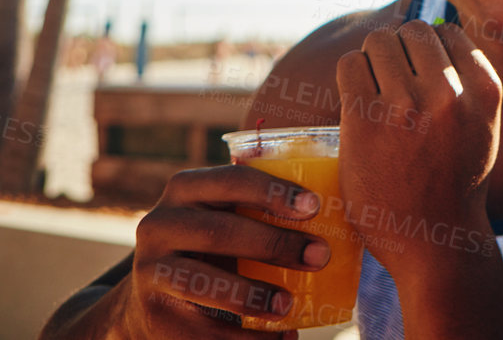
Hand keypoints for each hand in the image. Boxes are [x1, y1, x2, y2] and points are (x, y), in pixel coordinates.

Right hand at [115, 163, 323, 336]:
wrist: (155, 294)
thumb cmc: (217, 241)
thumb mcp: (229, 214)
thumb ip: (265, 204)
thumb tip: (350, 206)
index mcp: (186, 189)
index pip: (231, 180)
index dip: (273, 190)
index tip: (315, 206)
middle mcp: (159, 225)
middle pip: (221, 232)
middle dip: (275, 244)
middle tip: (321, 256)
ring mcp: (150, 271)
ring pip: (205, 283)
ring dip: (253, 295)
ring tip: (290, 305)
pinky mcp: (154, 314)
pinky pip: (203, 329)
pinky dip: (247, 338)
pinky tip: (281, 336)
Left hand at [335, 19, 502, 279]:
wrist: (435, 240)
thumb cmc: (456, 180)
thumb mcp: (482, 125)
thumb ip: (468, 81)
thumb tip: (437, 31)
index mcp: (484, 90)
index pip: (447, 32)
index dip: (429, 47)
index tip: (419, 72)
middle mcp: (450, 93)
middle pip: (412, 31)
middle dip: (398, 48)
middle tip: (391, 79)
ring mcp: (407, 107)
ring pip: (378, 42)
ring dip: (372, 60)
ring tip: (373, 89)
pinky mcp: (366, 122)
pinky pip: (350, 66)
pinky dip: (350, 74)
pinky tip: (356, 100)